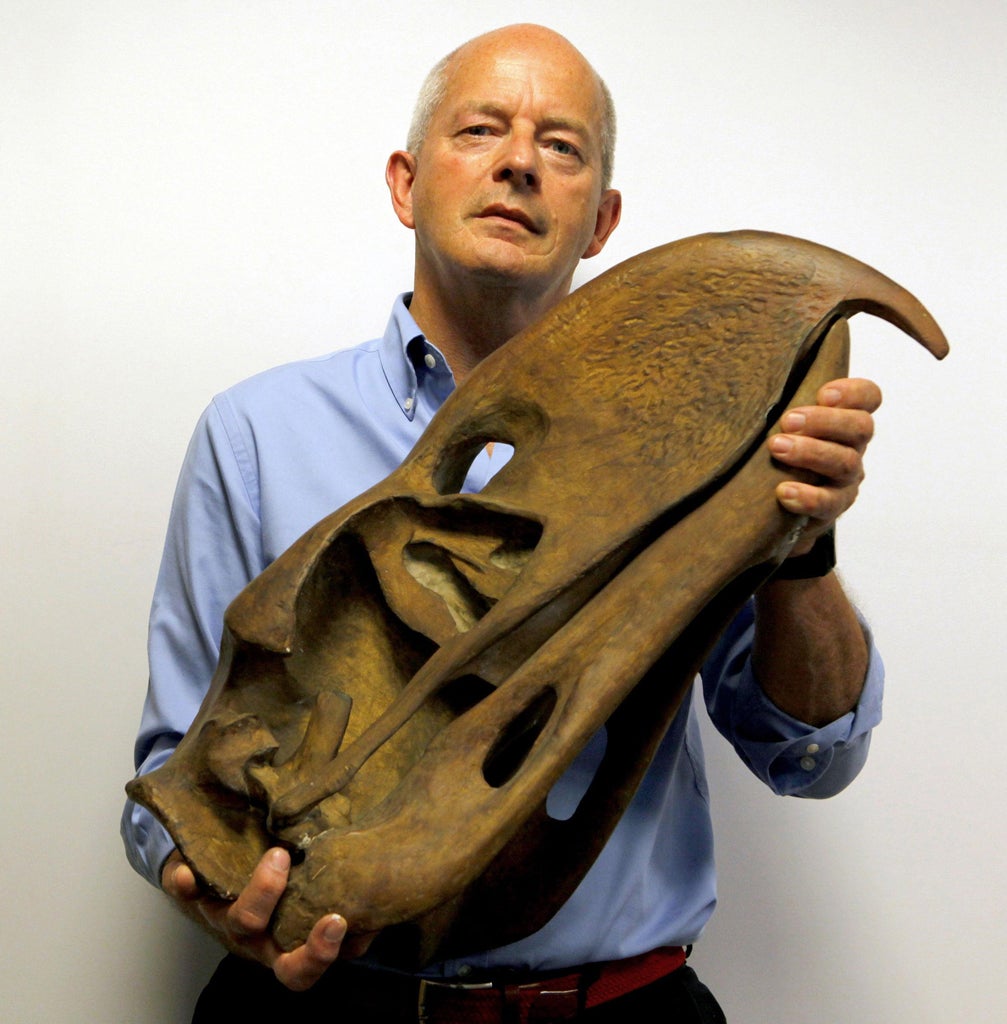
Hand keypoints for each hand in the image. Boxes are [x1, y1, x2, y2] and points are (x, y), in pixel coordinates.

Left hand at [162, 847, 345, 991]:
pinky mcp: (195, 892)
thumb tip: (380, 897)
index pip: (300, 970)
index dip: (319, 954)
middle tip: (320, 901)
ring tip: (280, 857)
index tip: (338, 921)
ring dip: (261, 893)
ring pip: (238, 920)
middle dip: (296, 932)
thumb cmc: (281, 882)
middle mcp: (253, 938)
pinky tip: (188, 874)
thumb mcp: (315, 893)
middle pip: (270, 948)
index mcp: (282, 944)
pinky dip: (186, 885)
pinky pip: (185, 894)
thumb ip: (347, 901)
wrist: (223, 859)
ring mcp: (223, 917)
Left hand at [768, 378, 881, 554]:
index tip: (824, 393)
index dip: (853, 392)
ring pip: (845, 462)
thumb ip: (777, 400)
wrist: (775, 509)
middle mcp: (852, 447)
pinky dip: (807, 496)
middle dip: (824, 421)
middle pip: (860, 427)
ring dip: (811, 452)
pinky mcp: (831, 509)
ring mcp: (845, 480)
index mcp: (844, 419)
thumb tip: (736, 369)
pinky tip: (783, 491)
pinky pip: (828, 503)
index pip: (867, 397)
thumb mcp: (780, 423)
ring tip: (777, 447)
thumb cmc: (776, 452)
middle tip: (788, 421)